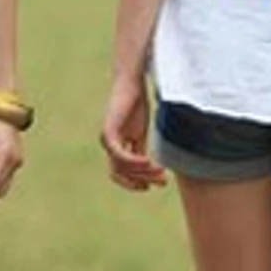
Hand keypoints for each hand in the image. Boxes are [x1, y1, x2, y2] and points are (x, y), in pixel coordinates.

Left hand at [101, 77, 165, 191]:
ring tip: (160, 171)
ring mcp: (107, 140)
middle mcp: (109, 146)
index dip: (135, 183)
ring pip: (122, 167)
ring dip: (143, 171)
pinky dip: (133, 161)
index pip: (121, 174)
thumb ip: (141, 151)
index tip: (152, 187)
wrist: (131, 83)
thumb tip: (152, 170)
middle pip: (122, 174)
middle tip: (163, 181)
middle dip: (143, 179)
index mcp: (116, 148)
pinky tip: (148, 162)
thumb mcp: (141, 133)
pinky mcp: (108, 132)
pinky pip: (119, 154)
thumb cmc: (136, 105)